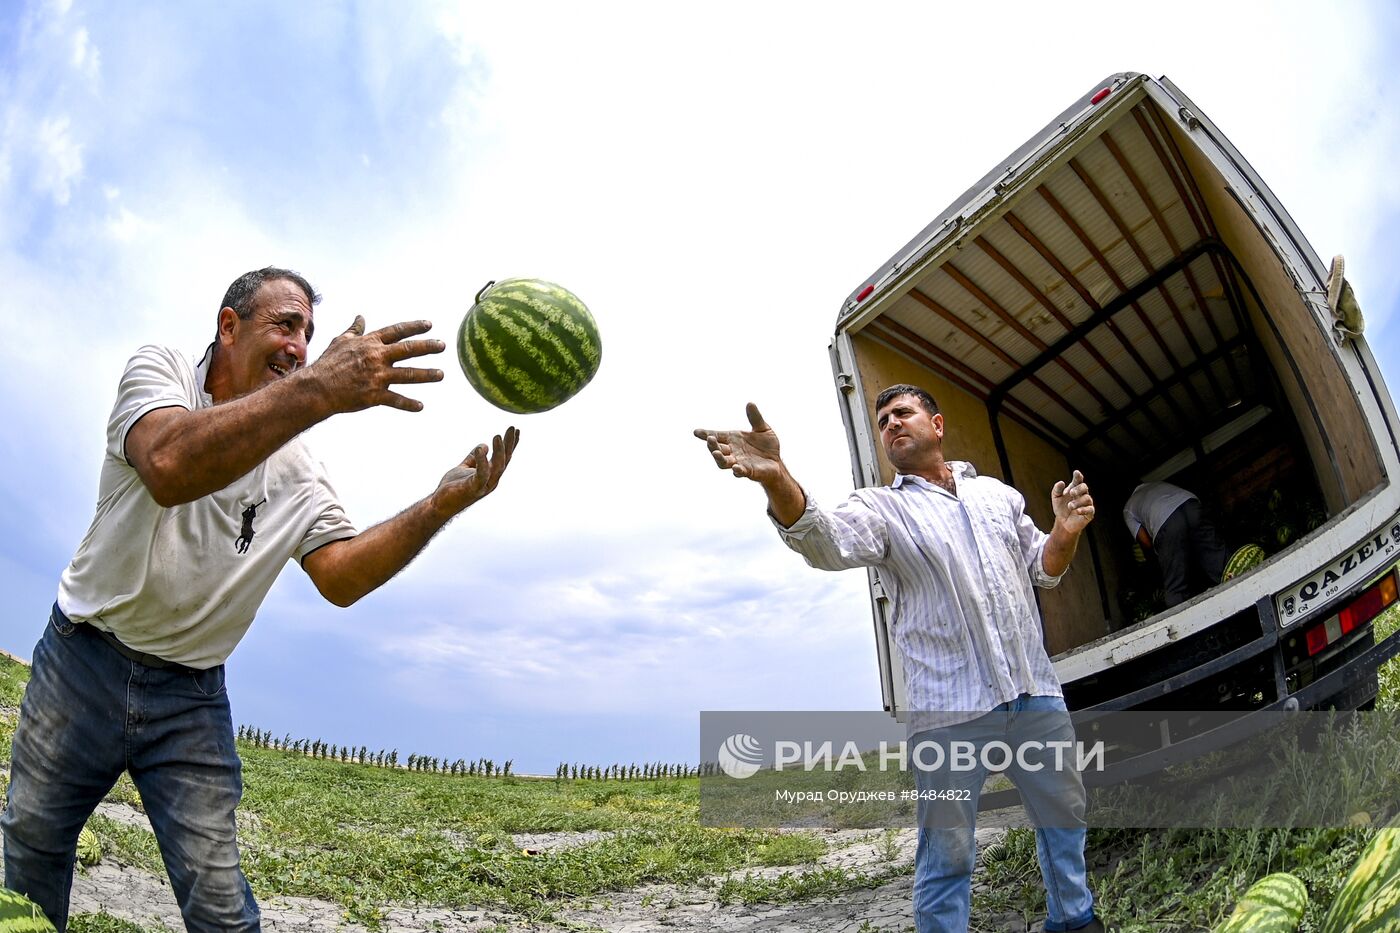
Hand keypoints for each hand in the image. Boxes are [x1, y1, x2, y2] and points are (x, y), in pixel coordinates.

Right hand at [309, 317, 445, 413]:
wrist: (317, 388)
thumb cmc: (328, 363)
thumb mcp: (340, 342)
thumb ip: (355, 330)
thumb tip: (360, 317)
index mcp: (370, 343)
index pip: (396, 331)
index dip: (414, 327)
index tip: (429, 325)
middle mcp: (376, 357)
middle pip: (408, 350)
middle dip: (428, 347)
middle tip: (443, 345)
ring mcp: (377, 376)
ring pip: (408, 374)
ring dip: (427, 374)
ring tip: (441, 374)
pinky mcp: (374, 395)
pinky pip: (396, 399)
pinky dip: (409, 404)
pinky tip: (421, 406)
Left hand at [433, 426, 519, 516]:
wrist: (439, 505)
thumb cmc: (452, 488)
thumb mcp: (464, 467)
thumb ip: (474, 458)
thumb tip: (483, 446)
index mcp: (491, 475)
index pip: (505, 458)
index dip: (511, 444)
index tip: (515, 430)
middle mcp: (491, 481)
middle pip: (505, 460)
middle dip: (509, 444)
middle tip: (511, 428)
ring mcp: (484, 486)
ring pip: (497, 467)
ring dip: (499, 451)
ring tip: (497, 436)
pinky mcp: (473, 488)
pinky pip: (481, 474)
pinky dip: (482, 461)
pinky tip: (479, 449)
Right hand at [694, 403, 785, 484]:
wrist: (777, 462)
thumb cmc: (767, 446)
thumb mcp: (763, 429)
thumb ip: (755, 418)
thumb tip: (750, 403)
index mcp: (733, 439)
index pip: (716, 436)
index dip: (705, 434)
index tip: (696, 432)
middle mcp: (732, 451)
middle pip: (717, 449)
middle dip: (712, 445)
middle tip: (709, 439)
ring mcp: (739, 462)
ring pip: (723, 462)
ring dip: (719, 458)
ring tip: (716, 453)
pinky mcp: (748, 471)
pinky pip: (740, 472)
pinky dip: (737, 470)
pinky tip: (735, 468)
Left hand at [1051, 469, 1094, 534]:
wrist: (1063, 523)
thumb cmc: (1061, 508)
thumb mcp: (1056, 498)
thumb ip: (1057, 490)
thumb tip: (1061, 482)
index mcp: (1074, 489)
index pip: (1078, 480)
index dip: (1078, 476)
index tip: (1076, 472)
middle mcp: (1082, 494)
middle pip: (1084, 487)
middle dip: (1078, 489)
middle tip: (1071, 492)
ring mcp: (1087, 504)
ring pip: (1087, 498)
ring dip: (1078, 501)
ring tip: (1070, 506)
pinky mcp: (1089, 513)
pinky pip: (1090, 510)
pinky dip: (1084, 509)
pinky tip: (1077, 511)